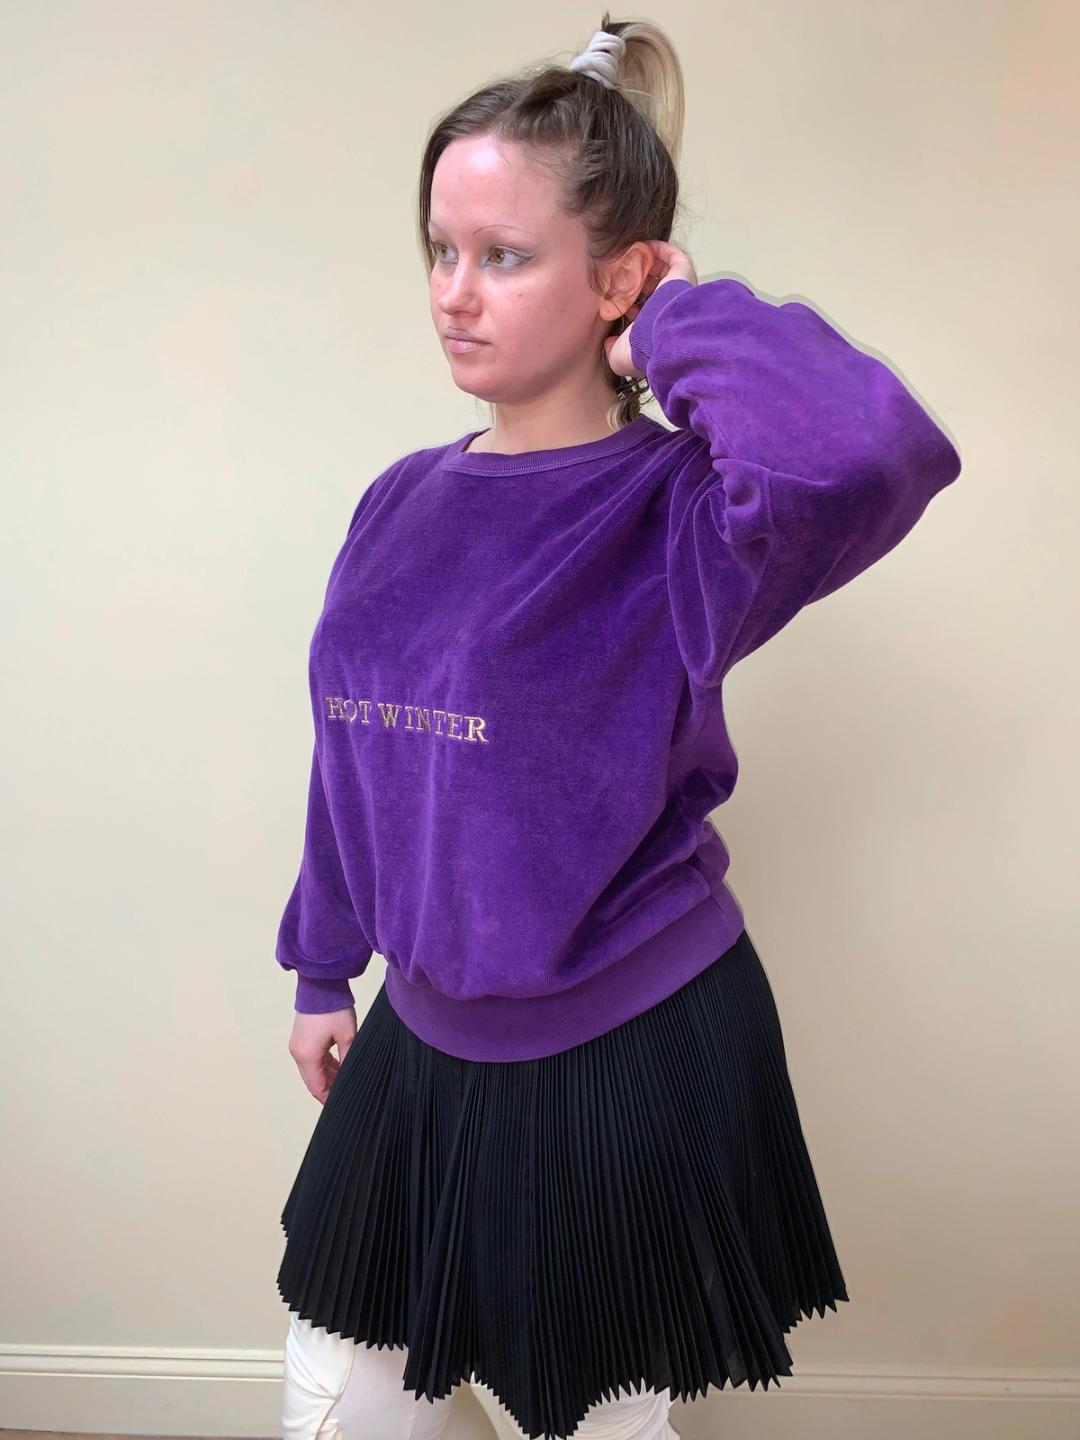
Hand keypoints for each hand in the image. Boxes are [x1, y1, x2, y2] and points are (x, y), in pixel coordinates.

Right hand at [289, 1006, 356, 1103]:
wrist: (321, 983)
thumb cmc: (334, 1008)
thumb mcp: (348, 1036)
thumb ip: (348, 1060)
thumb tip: (352, 1076)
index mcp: (307, 1056)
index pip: (317, 1088)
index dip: (330, 1099)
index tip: (344, 1104)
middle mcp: (298, 1053)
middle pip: (313, 1081)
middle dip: (330, 1088)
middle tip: (348, 1093)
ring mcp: (298, 1045)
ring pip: (312, 1070)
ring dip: (328, 1076)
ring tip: (347, 1080)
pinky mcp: (301, 1038)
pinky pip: (312, 1059)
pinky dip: (324, 1065)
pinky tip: (339, 1067)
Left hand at [604, 239, 697, 380]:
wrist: (659, 337)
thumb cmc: (641, 349)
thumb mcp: (620, 356)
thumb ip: (612, 348)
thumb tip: (608, 343)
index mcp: (657, 325)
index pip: (645, 309)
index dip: (629, 302)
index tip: (616, 300)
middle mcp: (669, 306)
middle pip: (652, 287)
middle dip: (635, 280)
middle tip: (620, 275)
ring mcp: (678, 289)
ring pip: (662, 270)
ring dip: (645, 263)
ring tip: (628, 257)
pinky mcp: (683, 273)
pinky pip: (672, 255)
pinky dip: (657, 249)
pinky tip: (640, 246)